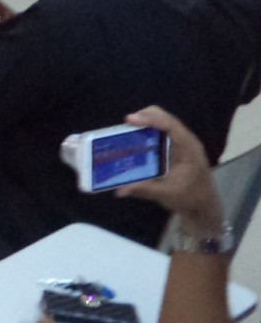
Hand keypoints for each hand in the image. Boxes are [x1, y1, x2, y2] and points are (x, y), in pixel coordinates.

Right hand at [116, 106, 220, 235]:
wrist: (204, 206)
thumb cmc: (190, 198)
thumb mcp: (166, 194)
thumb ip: (143, 189)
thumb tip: (118, 190)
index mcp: (188, 149)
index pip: (170, 126)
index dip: (150, 119)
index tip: (129, 119)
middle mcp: (187, 141)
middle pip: (166, 118)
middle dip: (146, 115)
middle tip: (127, 123)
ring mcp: (183, 143)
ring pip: (165, 122)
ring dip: (147, 121)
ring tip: (128, 128)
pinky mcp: (178, 147)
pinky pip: (163, 131)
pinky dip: (150, 129)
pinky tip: (137, 136)